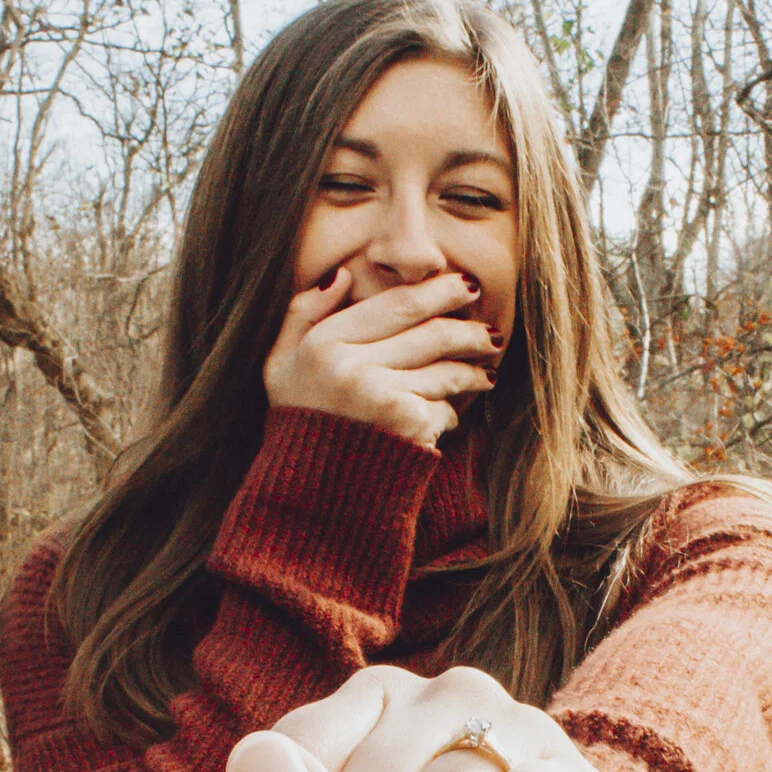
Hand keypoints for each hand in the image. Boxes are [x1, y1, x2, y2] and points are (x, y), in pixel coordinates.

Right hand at [263, 268, 502, 446]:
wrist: (308, 496)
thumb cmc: (300, 425)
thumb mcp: (281, 366)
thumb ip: (303, 314)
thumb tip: (342, 275)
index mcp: (323, 343)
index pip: (395, 304)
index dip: (437, 292)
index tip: (464, 287)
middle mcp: (351, 366)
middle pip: (431, 332)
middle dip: (469, 328)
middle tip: (490, 331)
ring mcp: (381, 395)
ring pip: (447, 369)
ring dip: (474, 370)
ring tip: (486, 373)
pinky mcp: (406, 424)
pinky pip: (444, 407)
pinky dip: (451, 412)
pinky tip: (450, 417)